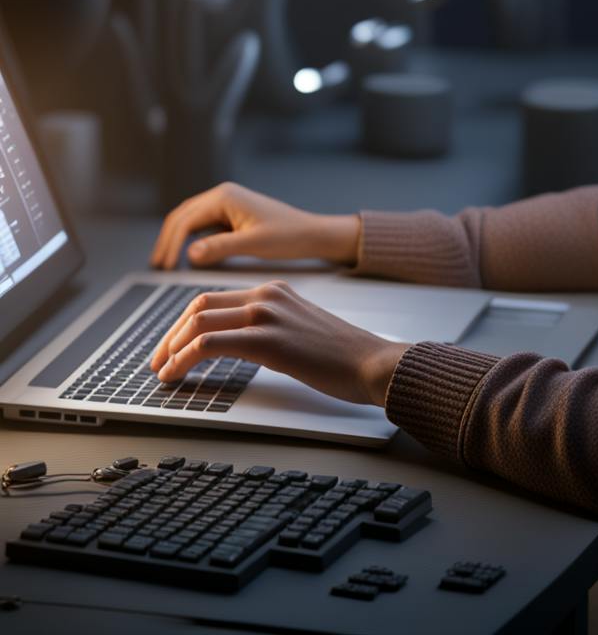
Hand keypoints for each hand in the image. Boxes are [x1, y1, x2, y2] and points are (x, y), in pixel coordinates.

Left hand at [148, 281, 410, 406]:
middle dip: (170, 335)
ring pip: (198, 321)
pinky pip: (210, 344)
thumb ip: (273, 326)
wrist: (372, 361)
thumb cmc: (343, 355)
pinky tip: (176, 375)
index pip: (214, 299)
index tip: (170, 348)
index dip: (184, 324)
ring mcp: (267, 314)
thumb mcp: (301, 328)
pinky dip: (183, 359)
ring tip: (162, 371)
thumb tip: (241, 344)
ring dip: (171, 348)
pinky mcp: (268, 339)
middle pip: (199, 305)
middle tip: (158, 361)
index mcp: (275, 290)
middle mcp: (267, 294)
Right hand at [150, 182, 359, 269]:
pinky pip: (203, 225)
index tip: (165, 267)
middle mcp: (222, 196)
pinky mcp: (231, 215)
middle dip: (167, 240)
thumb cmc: (289, 236)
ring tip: (166, 263)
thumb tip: (189, 254)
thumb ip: (220, 247)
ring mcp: (226, 204)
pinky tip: (187, 257)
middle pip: (182, 217)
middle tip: (158, 266)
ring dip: (176, 239)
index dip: (171, 244)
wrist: (312, 234)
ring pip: (190, 220)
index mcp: (225, 196)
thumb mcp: (254, 243)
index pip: (186, 220)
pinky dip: (191, 239)